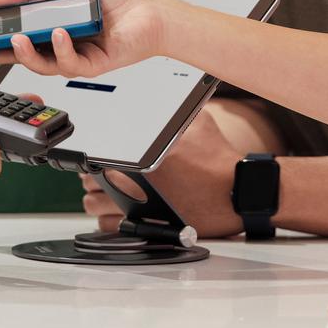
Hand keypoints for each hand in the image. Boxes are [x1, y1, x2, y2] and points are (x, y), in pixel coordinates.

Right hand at [0, 0, 170, 78]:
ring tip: (18, 37)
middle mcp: (55, 45)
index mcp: (45, 27)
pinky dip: (61, 48)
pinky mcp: (90, 67)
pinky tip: (61, 33)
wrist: (146, 9)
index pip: (9, 36)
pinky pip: (68, 64)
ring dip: (26, 53)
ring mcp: (71, 58)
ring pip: (39, 65)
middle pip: (16, 56)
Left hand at [82, 109, 244, 238]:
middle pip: (90, 183)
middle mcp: (134, 184)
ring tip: (106, 194)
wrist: (238, 192)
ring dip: (96, 199)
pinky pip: (109, 226)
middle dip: (94, 178)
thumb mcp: (200, 123)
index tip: (101, 157)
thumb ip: (178, 113)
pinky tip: (116, 213)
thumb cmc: (219, 160)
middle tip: (103, 175)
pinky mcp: (147, 227)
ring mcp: (138, 209)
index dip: (96, 158)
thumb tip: (166, 100)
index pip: (99, 158)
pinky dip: (108, 220)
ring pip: (94, 205)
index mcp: (142, 158)